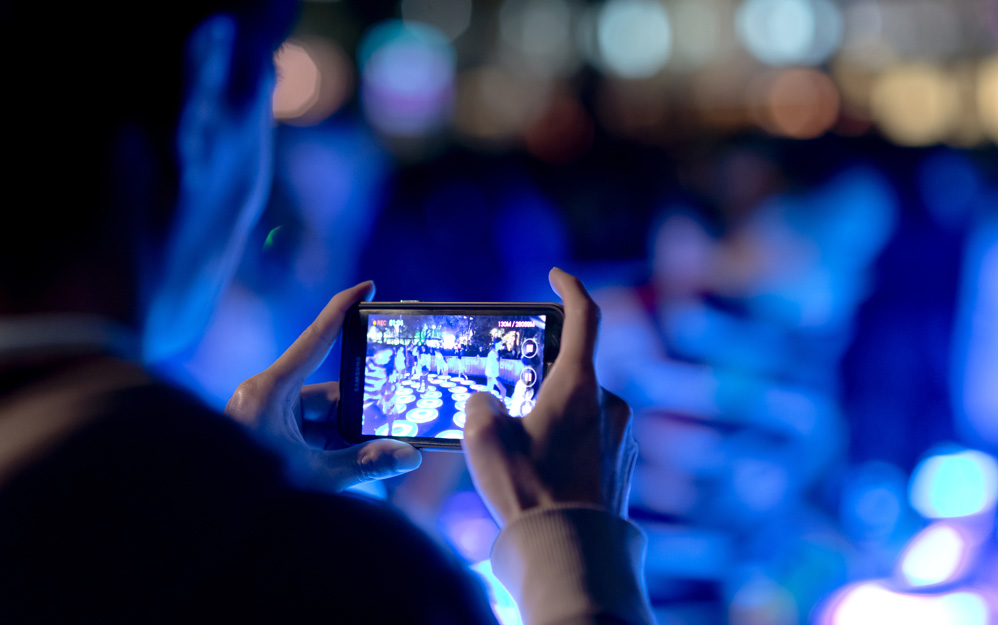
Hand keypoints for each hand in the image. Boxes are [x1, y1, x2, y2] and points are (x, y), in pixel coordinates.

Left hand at [225, 281, 421, 491]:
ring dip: (348, 438)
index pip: (315, 339)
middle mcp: (267, 397)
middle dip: (362, 413)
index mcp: (270, 391)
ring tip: (380, 454)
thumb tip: (410, 455)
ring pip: (322, 418)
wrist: (208, 520)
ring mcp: (267, 417)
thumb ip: (364, 465)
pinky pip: (310, 434)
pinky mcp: (269, 437)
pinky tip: (357, 464)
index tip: (368, 287)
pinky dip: (333, 448)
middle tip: (398, 420)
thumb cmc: (251, 491)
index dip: (343, 309)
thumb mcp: (314, 477)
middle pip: (328, 393)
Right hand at [462, 268, 637, 525]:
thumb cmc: (527, 489)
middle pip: (574, 372)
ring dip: (554, 418)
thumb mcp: (483, 437)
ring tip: (522, 451)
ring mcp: (622, 438)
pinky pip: (592, 441)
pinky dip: (568, 445)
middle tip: (513, 403)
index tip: (558, 275)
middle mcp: (610, 404)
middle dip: (543, 381)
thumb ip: (482, 404)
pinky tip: (543, 473)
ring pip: (582, 411)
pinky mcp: (624, 467)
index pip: (586, 317)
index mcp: (581, 385)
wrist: (569, 552)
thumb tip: (489, 404)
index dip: (571, 288)